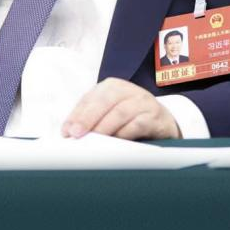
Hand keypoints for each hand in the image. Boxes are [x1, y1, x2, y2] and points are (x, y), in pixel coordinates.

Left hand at [62, 78, 180, 140]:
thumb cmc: (131, 118)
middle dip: (88, 118)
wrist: (162, 122)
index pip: (89, 99)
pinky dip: (125, 134)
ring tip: (95, 140)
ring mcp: (143, 102)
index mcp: (112, 87)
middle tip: (76, 134)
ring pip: (120, 112)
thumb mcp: (110, 113)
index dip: (76, 115)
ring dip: (105, 127)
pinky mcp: (155, 116)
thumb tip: (69, 133)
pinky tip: (116, 142)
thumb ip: (91, 120)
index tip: (66, 132)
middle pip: (104, 101)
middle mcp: (127, 90)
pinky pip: (138, 124)